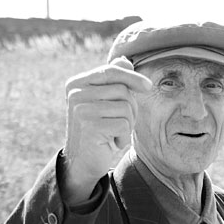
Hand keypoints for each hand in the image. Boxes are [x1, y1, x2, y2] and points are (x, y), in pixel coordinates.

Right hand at [62, 56, 151, 203]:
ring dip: (128, 125)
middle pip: (122, 90)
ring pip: (125, 108)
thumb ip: (113, 82)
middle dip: (130, 109)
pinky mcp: (90, 126)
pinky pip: (123, 125)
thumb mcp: (105, 105)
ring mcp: (81, 109)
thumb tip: (125, 60)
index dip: (132, 77)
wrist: (82, 163)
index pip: (111, 71)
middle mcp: (75, 93)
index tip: (148, 86)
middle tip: (121, 125)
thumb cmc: (98, 132)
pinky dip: (124, 138)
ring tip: (114, 134)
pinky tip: (111, 143)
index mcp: (76, 83)